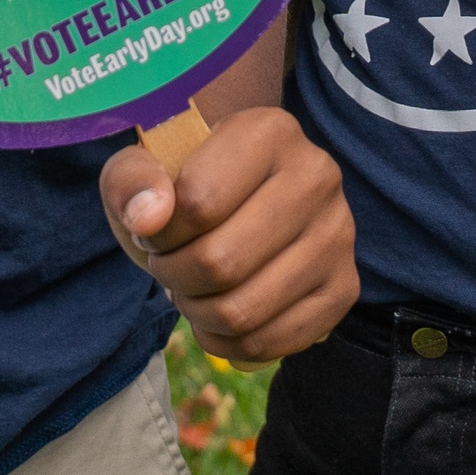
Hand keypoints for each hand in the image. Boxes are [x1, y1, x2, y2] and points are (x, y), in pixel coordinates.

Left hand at [97, 106, 356, 359]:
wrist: (237, 207)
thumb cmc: (183, 186)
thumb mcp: (141, 171)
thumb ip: (131, 181)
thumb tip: (148, 217)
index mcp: (269, 131)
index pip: (197, 202)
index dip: (158, 232)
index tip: (155, 229)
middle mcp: (317, 175)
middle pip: (221, 263)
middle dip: (174, 277)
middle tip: (168, 267)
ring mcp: (338, 234)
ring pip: (244, 310)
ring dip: (198, 314)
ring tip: (192, 290)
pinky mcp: (344, 288)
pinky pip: (272, 343)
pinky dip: (228, 345)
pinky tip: (219, 319)